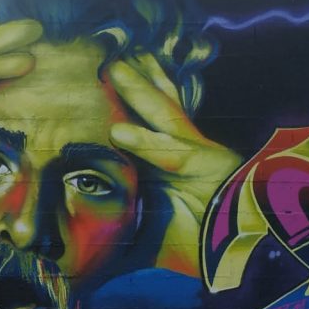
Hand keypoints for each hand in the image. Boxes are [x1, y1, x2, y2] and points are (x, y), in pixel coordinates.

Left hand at [107, 55, 241, 275]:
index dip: (130, 93)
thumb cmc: (193, 244)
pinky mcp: (211, 167)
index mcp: (166, 161)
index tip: (107, 71)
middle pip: (155, 105)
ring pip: (164, 116)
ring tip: (116, 69)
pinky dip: (146, 143)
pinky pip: (173, 153)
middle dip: (132, 80)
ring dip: (139, 91)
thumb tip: (70, 247)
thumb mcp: (142, 235)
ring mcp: (198, 154)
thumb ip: (113, 232)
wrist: (238, 256)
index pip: (146, 118)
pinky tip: (119, 131)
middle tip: (107, 52)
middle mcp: (182, 150)